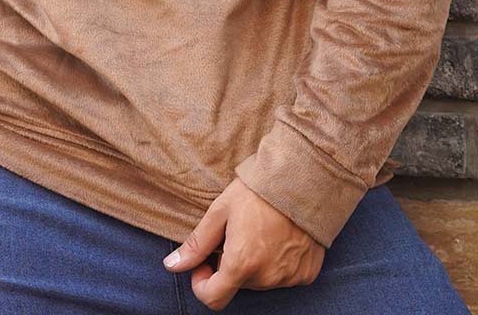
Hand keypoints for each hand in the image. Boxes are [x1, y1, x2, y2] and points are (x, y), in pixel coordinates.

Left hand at [163, 177, 324, 309]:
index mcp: (242, 264)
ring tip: (259, 230)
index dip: (202, 283)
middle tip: (236, 232)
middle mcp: (267, 278)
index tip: (205, 263)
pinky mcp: (306, 274)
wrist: (303, 179)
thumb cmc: (258, 191)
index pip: (214, 298)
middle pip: (237, 284)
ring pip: (259, 281)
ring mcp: (289, 278)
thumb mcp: (220, 211)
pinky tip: (278, 237)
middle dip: (230, 264)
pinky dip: (276, 263)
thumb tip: (171, 266)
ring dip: (253, 264)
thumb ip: (197, 244)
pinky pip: (283, 277)